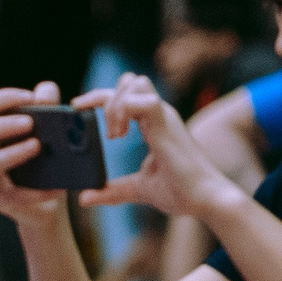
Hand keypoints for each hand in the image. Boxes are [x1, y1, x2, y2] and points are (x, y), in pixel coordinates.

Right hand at [0, 82, 69, 222]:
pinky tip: (56, 188)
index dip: (4, 98)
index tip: (29, 98)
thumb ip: (48, 107)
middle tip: (30, 123)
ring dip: (11, 154)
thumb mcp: (51, 129)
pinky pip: (12, 195)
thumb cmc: (44, 158)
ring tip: (37, 147)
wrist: (47, 198)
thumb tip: (44, 91)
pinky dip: (36, 191)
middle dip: (2, 125)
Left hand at [80, 73, 248, 220]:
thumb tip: (84, 198)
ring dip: (115, 104)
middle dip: (105, 97)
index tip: (77, 109)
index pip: (125, 95)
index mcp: (153, 123)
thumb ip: (113, 190)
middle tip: (103, 131)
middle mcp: (159, 114)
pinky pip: (144, 100)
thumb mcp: (138, 189)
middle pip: (129, 80)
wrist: (204, 200)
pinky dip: (124, 111)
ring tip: (115, 135)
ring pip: (136, 82)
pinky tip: (120, 135)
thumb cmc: (180, 191)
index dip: (99, 97)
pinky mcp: (167, 123)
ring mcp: (164, 116)